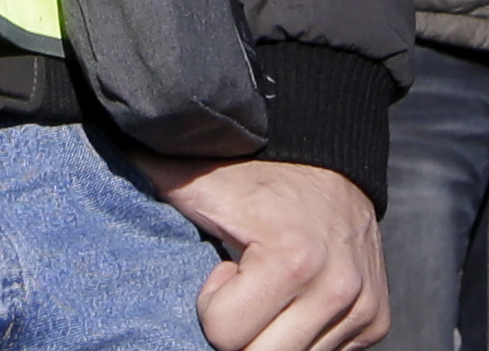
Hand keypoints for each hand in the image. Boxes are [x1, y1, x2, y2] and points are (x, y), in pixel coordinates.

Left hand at [138, 152, 384, 350]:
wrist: (334, 158)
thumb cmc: (256, 174)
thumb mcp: (202, 179)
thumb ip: (154, 179)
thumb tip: (110, 156)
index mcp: (293, 258)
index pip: (226, 337)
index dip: (215, 305)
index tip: (226, 268)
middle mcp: (338, 287)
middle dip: (243, 330)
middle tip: (247, 287)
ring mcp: (362, 307)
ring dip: (273, 335)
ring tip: (273, 289)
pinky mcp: (378, 319)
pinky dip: (305, 336)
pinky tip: (299, 298)